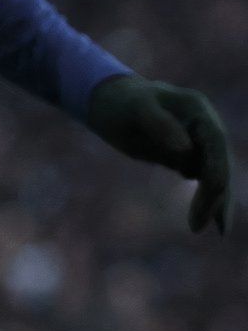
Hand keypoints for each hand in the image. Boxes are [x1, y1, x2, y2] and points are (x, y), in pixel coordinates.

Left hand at [86, 75, 232, 233]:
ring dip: (212, 202)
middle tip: (195, 227)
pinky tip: (209, 223)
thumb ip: (159, 123)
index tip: (213, 190)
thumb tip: (186, 149)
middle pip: (219, 163)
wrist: (110, 101)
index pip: (216, 142)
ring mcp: (200, 142)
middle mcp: (206, 126)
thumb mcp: (135, 107)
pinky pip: (203, 180)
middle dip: (213, 195)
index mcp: (197, 109)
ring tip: (204, 229)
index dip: (217, 167)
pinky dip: (207, 200)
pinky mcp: (190, 157)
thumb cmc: (121, 101)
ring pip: (214, 176)